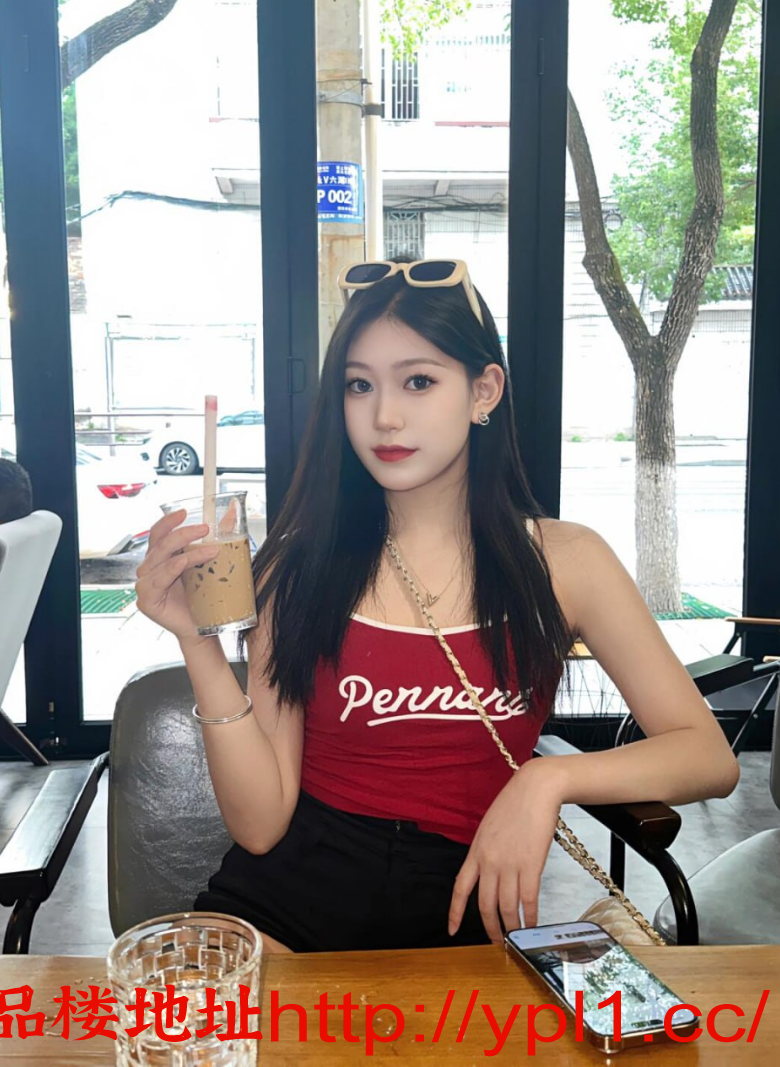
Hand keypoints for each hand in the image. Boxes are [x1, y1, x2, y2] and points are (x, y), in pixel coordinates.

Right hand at [135, 509, 219, 640]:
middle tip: (205, 528)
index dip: (168, 521)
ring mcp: (145, 585)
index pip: (158, 534)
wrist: (202, 627)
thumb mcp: (209, 563)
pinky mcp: (147, 600)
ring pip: (163, 560)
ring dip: (187, 552)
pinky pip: (158, 579)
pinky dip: (171, 568)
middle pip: (161, 544)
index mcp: (160, 558)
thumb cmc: (203, 597)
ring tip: (211, 550)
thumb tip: (230, 513)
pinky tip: (183, 563)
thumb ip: (215, 537)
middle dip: (184, 533)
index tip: (184, 512)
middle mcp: (149, 569)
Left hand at [449, 761, 564, 942]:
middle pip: (484, 904)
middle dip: (490, 928)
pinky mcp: (531, 865)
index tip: (451, 930)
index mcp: (476, 851)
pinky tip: (532, 925)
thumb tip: (488, 872)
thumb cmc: (515, 804)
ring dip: (511, 927)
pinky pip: (528, 900)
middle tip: (498, 942)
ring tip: (516, 939)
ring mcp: (510, 864)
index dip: (454, 912)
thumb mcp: (489, 827)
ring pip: (506, 907)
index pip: (460, 888)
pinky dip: (530, 917)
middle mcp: (489, 861)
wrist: (535, 789)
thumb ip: (486, 850)